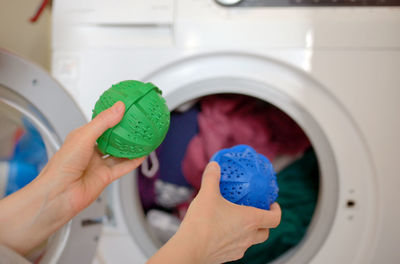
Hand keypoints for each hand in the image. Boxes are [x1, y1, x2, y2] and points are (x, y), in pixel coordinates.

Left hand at [0, 101, 144, 254]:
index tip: (124, 108)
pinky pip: (123, 167)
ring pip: (119, 154)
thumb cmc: (61, 166)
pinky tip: (141, 155)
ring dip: (130, 147)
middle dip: (123, 132)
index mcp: (81, 139)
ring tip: (142, 138)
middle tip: (136, 123)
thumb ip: (103, 122)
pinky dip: (133, 161)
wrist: (60, 194)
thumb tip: (118, 108)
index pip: (99, 124)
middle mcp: (90, 152)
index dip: (112, 116)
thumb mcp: (84, 136)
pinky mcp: (105, 177)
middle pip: (111, 139)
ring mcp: (98, 165)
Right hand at [148, 162, 280, 263]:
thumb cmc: (202, 223)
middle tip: (256, 212)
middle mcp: (248, 237)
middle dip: (264, 223)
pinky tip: (222, 232)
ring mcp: (239, 249)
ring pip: (251, 241)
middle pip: (265, 232)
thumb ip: (212, 178)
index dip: (276, 211)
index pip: (275, 218)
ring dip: (249, 232)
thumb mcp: (207, 194)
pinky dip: (235, 240)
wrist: (190, 249)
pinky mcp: (228, 257)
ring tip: (237, 221)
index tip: (272, 205)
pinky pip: (237, 248)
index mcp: (250, 220)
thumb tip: (214, 165)